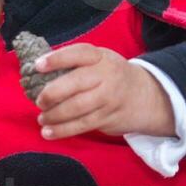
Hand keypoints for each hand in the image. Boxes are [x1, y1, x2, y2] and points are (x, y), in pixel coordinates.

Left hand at [34, 43, 174, 140]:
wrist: (147, 96)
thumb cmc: (112, 76)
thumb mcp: (101, 60)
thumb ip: (76, 63)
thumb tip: (38, 70)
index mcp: (101, 57)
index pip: (79, 53)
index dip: (57, 59)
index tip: (37, 66)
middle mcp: (106, 76)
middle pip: (75, 84)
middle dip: (52, 93)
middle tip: (39, 101)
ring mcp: (109, 98)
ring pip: (77, 108)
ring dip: (54, 115)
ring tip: (42, 118)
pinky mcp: (108, 118)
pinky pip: (82, 125)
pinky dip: (63, 130)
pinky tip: (48, 132)